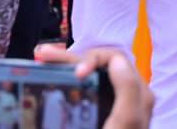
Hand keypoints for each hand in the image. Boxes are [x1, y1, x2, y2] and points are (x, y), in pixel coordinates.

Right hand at [34, 44, 153, 128]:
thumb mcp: (126, 121)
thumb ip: (128, 90)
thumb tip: (117, 60)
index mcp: (136, 92)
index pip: (114, 59)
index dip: (93, 59)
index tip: (77, 73)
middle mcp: (124, 94)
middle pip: (96, 64)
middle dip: (69, 58)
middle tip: (42, 55)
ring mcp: (110, 103)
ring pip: (86, 75)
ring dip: (63, 65)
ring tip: (40, 59)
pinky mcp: (97, 112)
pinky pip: (81, 90)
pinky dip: (64, 80)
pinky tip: (47, 76)